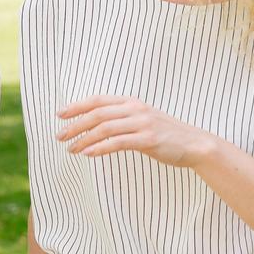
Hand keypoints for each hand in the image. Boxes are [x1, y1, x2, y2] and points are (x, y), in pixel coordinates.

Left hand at [56, 95, 213, 166]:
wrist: (194, 144)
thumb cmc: (166, 135)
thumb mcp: (142, 121)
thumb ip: (122, 120)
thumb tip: (95, 127)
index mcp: (132, 102)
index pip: (98, 100)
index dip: (77, 106)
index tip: (60, 115)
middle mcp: (135, 109)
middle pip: (97, 114)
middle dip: (75, 125)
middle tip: (59, 136)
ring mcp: (142, 123)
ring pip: (105, 128)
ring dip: (84, 138)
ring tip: (71, 149)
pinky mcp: (148, 139)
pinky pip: (119, 142)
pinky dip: (101, 147)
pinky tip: (88, 153)